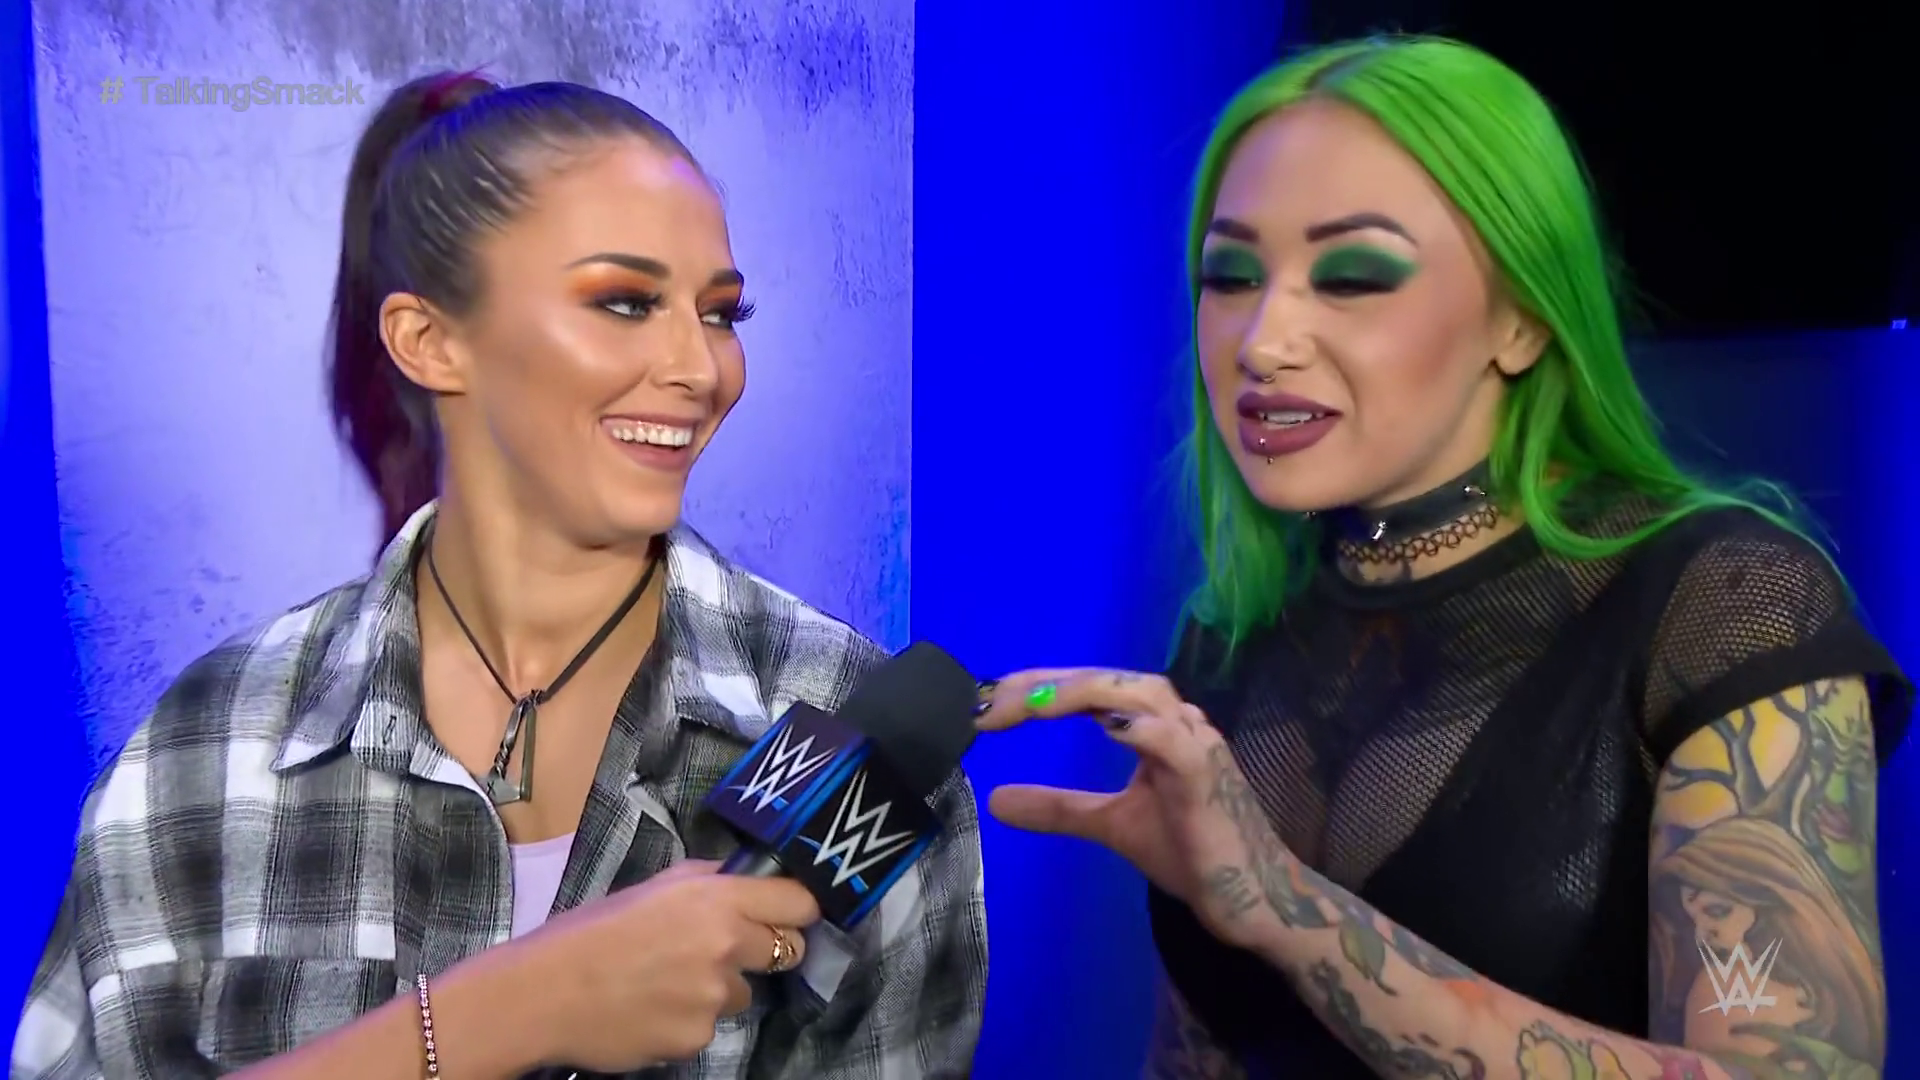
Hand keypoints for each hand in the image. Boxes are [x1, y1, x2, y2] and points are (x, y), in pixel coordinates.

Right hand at [461, 859, 820, 1070]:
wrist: (544, 993)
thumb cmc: (591, 931)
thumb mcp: (654, 887)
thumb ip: (707, 883)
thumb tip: (745, 880)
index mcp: (716, 898)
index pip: (798, 902)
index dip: (798, 910)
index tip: (790, 916)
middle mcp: (726, 944)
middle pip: (788, 950)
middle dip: (765, 951)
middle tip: (726, 953)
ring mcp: (714, 996)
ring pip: (742, 993)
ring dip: (717, 990)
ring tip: (664, 984)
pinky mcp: (698, 1038)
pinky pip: (708, 1026)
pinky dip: (687, 1021)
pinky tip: (651, 1011)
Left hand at [977, 668, 1300, 950]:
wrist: (1253, 896)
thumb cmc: (1191, 851)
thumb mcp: (1111, 826)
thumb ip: (1059, 808)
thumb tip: (997, 800)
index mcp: (1152, 726)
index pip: (1088, 690)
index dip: (1036, 690)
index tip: (983, 708)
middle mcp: (1177, 723)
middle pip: (1108, 681)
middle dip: (1048, 686)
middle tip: (993, 704)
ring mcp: (1197, 746)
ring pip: (1144, 695)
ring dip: (1087, 693)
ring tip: (1035, 704)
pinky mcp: (1209, 781)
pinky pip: (1179, 744)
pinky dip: (1145, 730)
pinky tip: (1109, 726)